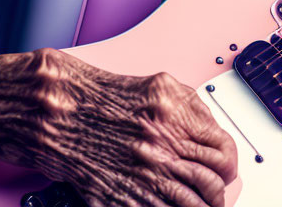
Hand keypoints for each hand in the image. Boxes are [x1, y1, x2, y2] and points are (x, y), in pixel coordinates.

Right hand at [0, 49, 237, 206]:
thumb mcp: (155, 87)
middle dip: (220, 193)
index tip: (227, 169)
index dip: (230, 165)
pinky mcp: (119, 197)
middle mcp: (161, 144)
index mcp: (173, 114)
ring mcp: (141, 173)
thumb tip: (213, 134)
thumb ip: (189, 109)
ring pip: (192, 206)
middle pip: (214, 184)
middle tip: (217, 195)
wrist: (51, 109)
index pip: (224, 151)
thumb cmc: (98, 94)